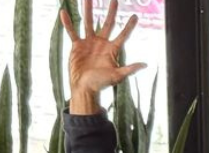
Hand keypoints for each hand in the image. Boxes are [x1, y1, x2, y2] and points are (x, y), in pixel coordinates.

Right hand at [64, 0, 143, 115]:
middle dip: (111, 12)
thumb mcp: (116, 77)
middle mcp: (101, 43)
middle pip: (107, 24)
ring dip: (89, 10)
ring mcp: (89, 43)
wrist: (84, 88)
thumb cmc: (101, 84)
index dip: (129, 26)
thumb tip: (144, 64)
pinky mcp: (77, 46)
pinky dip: (68, 23)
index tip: (135, 16)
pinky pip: (72, 32)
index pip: (123, 35)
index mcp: (112, 49)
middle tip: (114, 0)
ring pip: (89, 23)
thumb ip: (129, 69)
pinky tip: (63, 12)